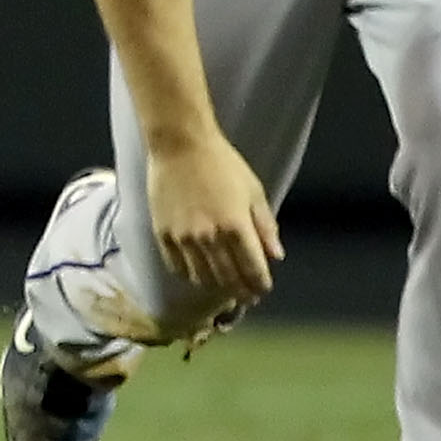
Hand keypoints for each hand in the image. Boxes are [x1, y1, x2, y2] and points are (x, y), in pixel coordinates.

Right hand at [146, 134, 283, 303]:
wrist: (180, 144)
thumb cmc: (222, 163)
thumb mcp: (253, 191)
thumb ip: (265, 227)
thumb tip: (275, 256)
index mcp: (236, 226)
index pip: (252, 270)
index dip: (260, 284)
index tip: (262, 289)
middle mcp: (210, 237)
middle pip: (229, 279)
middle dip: (241, 291)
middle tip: (247, 295)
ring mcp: (184, 238)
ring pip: (203, 278)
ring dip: (217, 286)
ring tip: (224, 284)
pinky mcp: (164, 234)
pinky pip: (178, 267)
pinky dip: (191, 275)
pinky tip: (199, 272)